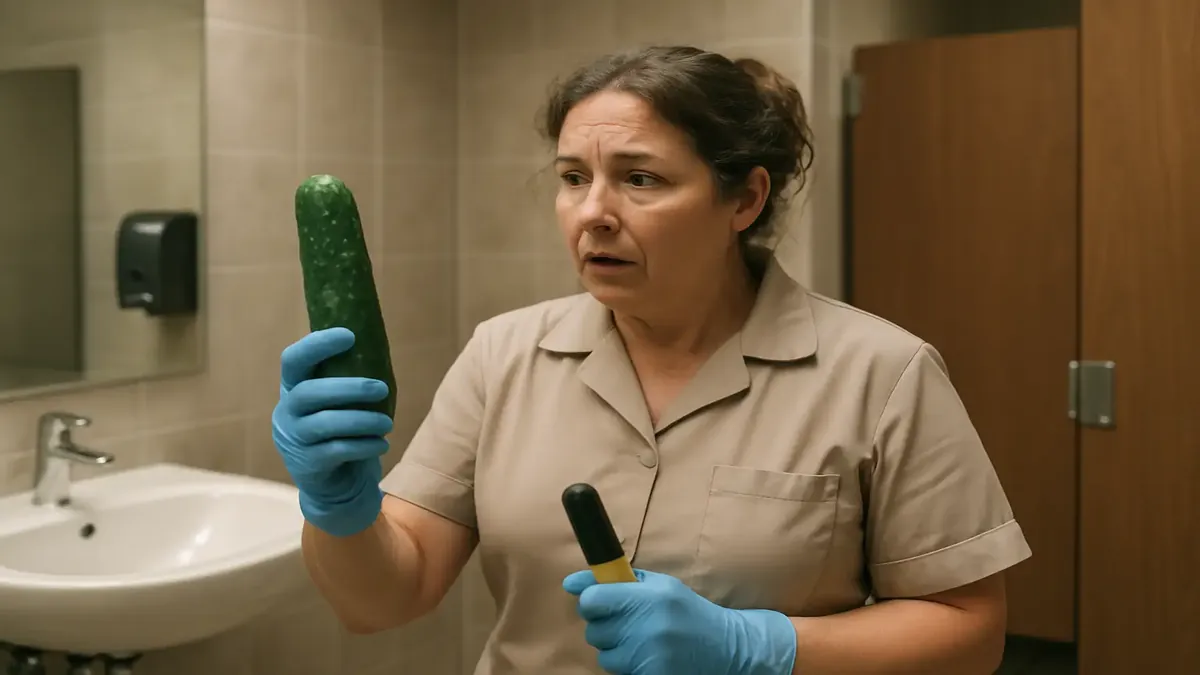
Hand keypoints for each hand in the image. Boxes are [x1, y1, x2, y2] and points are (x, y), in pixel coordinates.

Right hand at [272, 327, 392, 536]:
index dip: (317, 345)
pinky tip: (382, 444)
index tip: (349, 335)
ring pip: (325, 423)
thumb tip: (378, 348)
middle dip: (349, 387)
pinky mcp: (307, 465)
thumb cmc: (342, 434)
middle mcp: (287, 412)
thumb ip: (349, 381)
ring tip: (388, 423)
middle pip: (308, 392)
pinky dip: (364, 445)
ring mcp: (294, 440)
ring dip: (363, 420)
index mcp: (294, 389)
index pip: (293, 360)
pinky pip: (337, 450)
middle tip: (381, 387)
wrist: (334, 488)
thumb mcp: (340, 405)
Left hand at [564, 569, 796, 674]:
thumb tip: (570, 583)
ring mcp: (648, 657)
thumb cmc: (687, 611)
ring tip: (641, 643)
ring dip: (617, 651)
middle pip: (593, 631)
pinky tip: (647, 658)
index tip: (603, 605)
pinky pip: (619, 673)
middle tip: (629, 625)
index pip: (591, 601)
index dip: (593, 602)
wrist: (727, 648)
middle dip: (607, 628)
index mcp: (648, 596)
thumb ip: (615, 579)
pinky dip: (629, 667)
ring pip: (604, 656)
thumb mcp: (659, 585)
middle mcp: (646, 626)